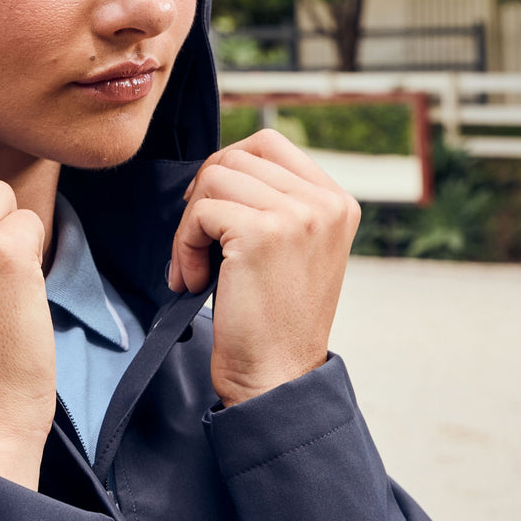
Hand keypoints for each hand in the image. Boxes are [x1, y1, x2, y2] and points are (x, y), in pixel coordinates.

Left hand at [169, 128, 359, 406]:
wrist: (276, 377)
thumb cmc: (271, 316)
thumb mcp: (290, 246)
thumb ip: (273, 200)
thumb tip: (219, 164)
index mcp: (336, 200)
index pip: (268, 143)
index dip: (226, 168)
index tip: (211, 211)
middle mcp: (325, 202)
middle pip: (236, 156)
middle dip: (203, 196)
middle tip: (197, 243)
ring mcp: (298, 214)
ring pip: (213, 178)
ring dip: (189, 224)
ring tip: (196, 268)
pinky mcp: (262, 232)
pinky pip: (200, 212)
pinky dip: (183, 246)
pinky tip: (196, 281)